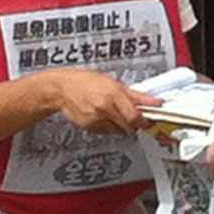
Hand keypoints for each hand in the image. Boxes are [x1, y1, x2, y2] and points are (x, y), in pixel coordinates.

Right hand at [37, 69, 158, 134]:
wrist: (62, 89)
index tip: (151, 118)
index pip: (136, 116)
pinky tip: (107, 116)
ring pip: (120, 131)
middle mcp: (105, 109)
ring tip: (119, 113)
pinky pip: (108, 131)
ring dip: (124, 125)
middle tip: (138, 116)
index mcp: (113, 95)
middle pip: (130, 126)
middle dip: (137, 123)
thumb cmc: (84, 81)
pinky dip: (112, 126)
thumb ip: (134, 94)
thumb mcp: (113, 82)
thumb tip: (152, 99)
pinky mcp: (91, 128)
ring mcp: (97, 120)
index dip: (146, 120)